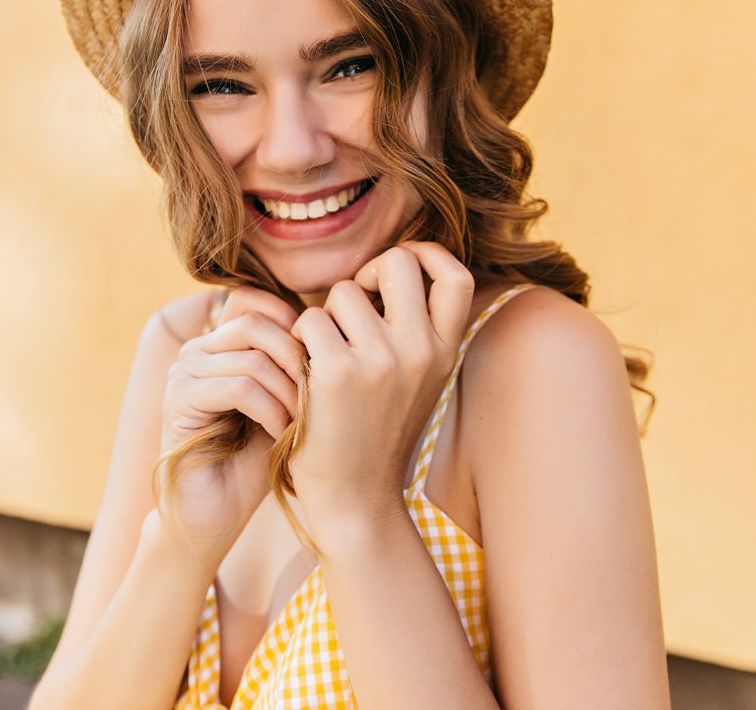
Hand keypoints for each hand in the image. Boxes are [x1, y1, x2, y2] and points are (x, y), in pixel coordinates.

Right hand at [156, 287, 303, 544]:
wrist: (214, 514)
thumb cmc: (258, 457)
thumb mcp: (286, 400)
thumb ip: (296, 362)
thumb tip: (336, 326)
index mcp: (220, 343)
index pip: (255, 300)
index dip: (293, 321)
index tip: (323, 357)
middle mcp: (197, 350)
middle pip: (256, 323)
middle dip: (297, 356)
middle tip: (321, 391)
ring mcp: (183, 373)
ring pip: (252, 357)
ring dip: (288, 390)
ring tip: (304, 420)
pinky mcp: (178, 402)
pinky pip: (238, 388)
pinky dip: (270, 410)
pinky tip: (283, 432)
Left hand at [289, 242, 473, 541]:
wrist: (356, 502)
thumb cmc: (377, 436)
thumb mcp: (416, 381)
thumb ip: (413, 330)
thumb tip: (388, 268)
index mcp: (444, 352)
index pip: (454, 274)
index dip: (427, 254)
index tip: (401, 264)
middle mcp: (420, 350)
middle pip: (399, 263)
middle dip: (369, 273)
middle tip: (355, 302)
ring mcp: (380, 360)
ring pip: (342, 292)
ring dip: (325, 316)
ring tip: (325, 356)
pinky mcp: (337, 373)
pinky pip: (310, 321)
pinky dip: (300, 340)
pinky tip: (305, 373)